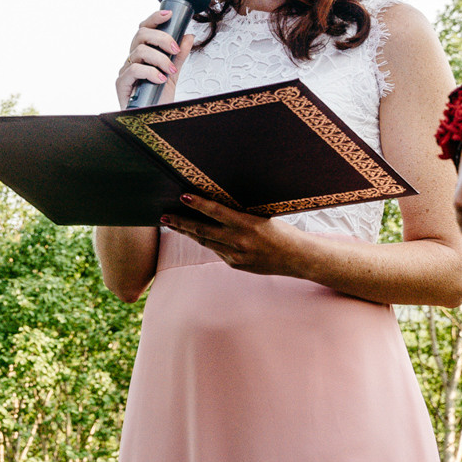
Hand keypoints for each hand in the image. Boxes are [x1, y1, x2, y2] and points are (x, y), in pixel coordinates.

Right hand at [116, 9, 192, 108]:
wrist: (152, 118)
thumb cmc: (158, 97)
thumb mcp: (172, 73)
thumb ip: (179, 56)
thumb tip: (187, 36)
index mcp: (143, 53)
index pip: (144, 29)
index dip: (154, 18)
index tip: (169, 14)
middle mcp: (132, 59)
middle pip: (141, 35)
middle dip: (161, 38)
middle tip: (175, 49)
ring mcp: (126, 70)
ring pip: (140, 51)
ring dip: (160, 59)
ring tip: (171, 71)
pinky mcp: (122, 84)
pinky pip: (134, 70)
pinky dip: (150, 72)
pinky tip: (160, 79)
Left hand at [159, 193, 308, 276]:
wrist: (297, 257)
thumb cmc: (282, 231)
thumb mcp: (263, 217)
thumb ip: (240, 215)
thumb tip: (216, 207)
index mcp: (248, 224)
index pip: (217, 212)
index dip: (198, 204)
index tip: (183, 196)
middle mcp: (239, 241)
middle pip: (202, 230)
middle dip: (181, 223)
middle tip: (164, 216)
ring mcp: (236, 256)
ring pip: (205, 242)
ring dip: (188, 233)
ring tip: (173, 224)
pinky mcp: (235, 265)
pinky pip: (217, 251)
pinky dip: (208, 242)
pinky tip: (198, 236)